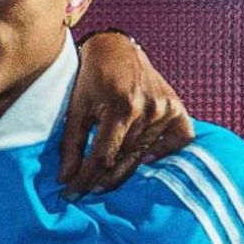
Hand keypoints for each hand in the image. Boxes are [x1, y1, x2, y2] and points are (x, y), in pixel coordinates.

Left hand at [61, 33, 194, 193]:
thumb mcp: (76, 109)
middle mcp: (148, 109)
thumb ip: (71, 144)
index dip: (86, 179)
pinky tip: (146, 157)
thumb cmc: (92, 79)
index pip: (103, 157)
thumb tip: (66, 178)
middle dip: (102, 179)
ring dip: (125, 166)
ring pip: (143, 154)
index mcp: (121, 107)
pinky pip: (178, 142)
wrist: (116, 50)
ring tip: (107, 174)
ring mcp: (165, 109)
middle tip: (87, 190)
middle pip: (124, 160)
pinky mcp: (177, 108)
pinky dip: (164, 152)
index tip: (72, 193)